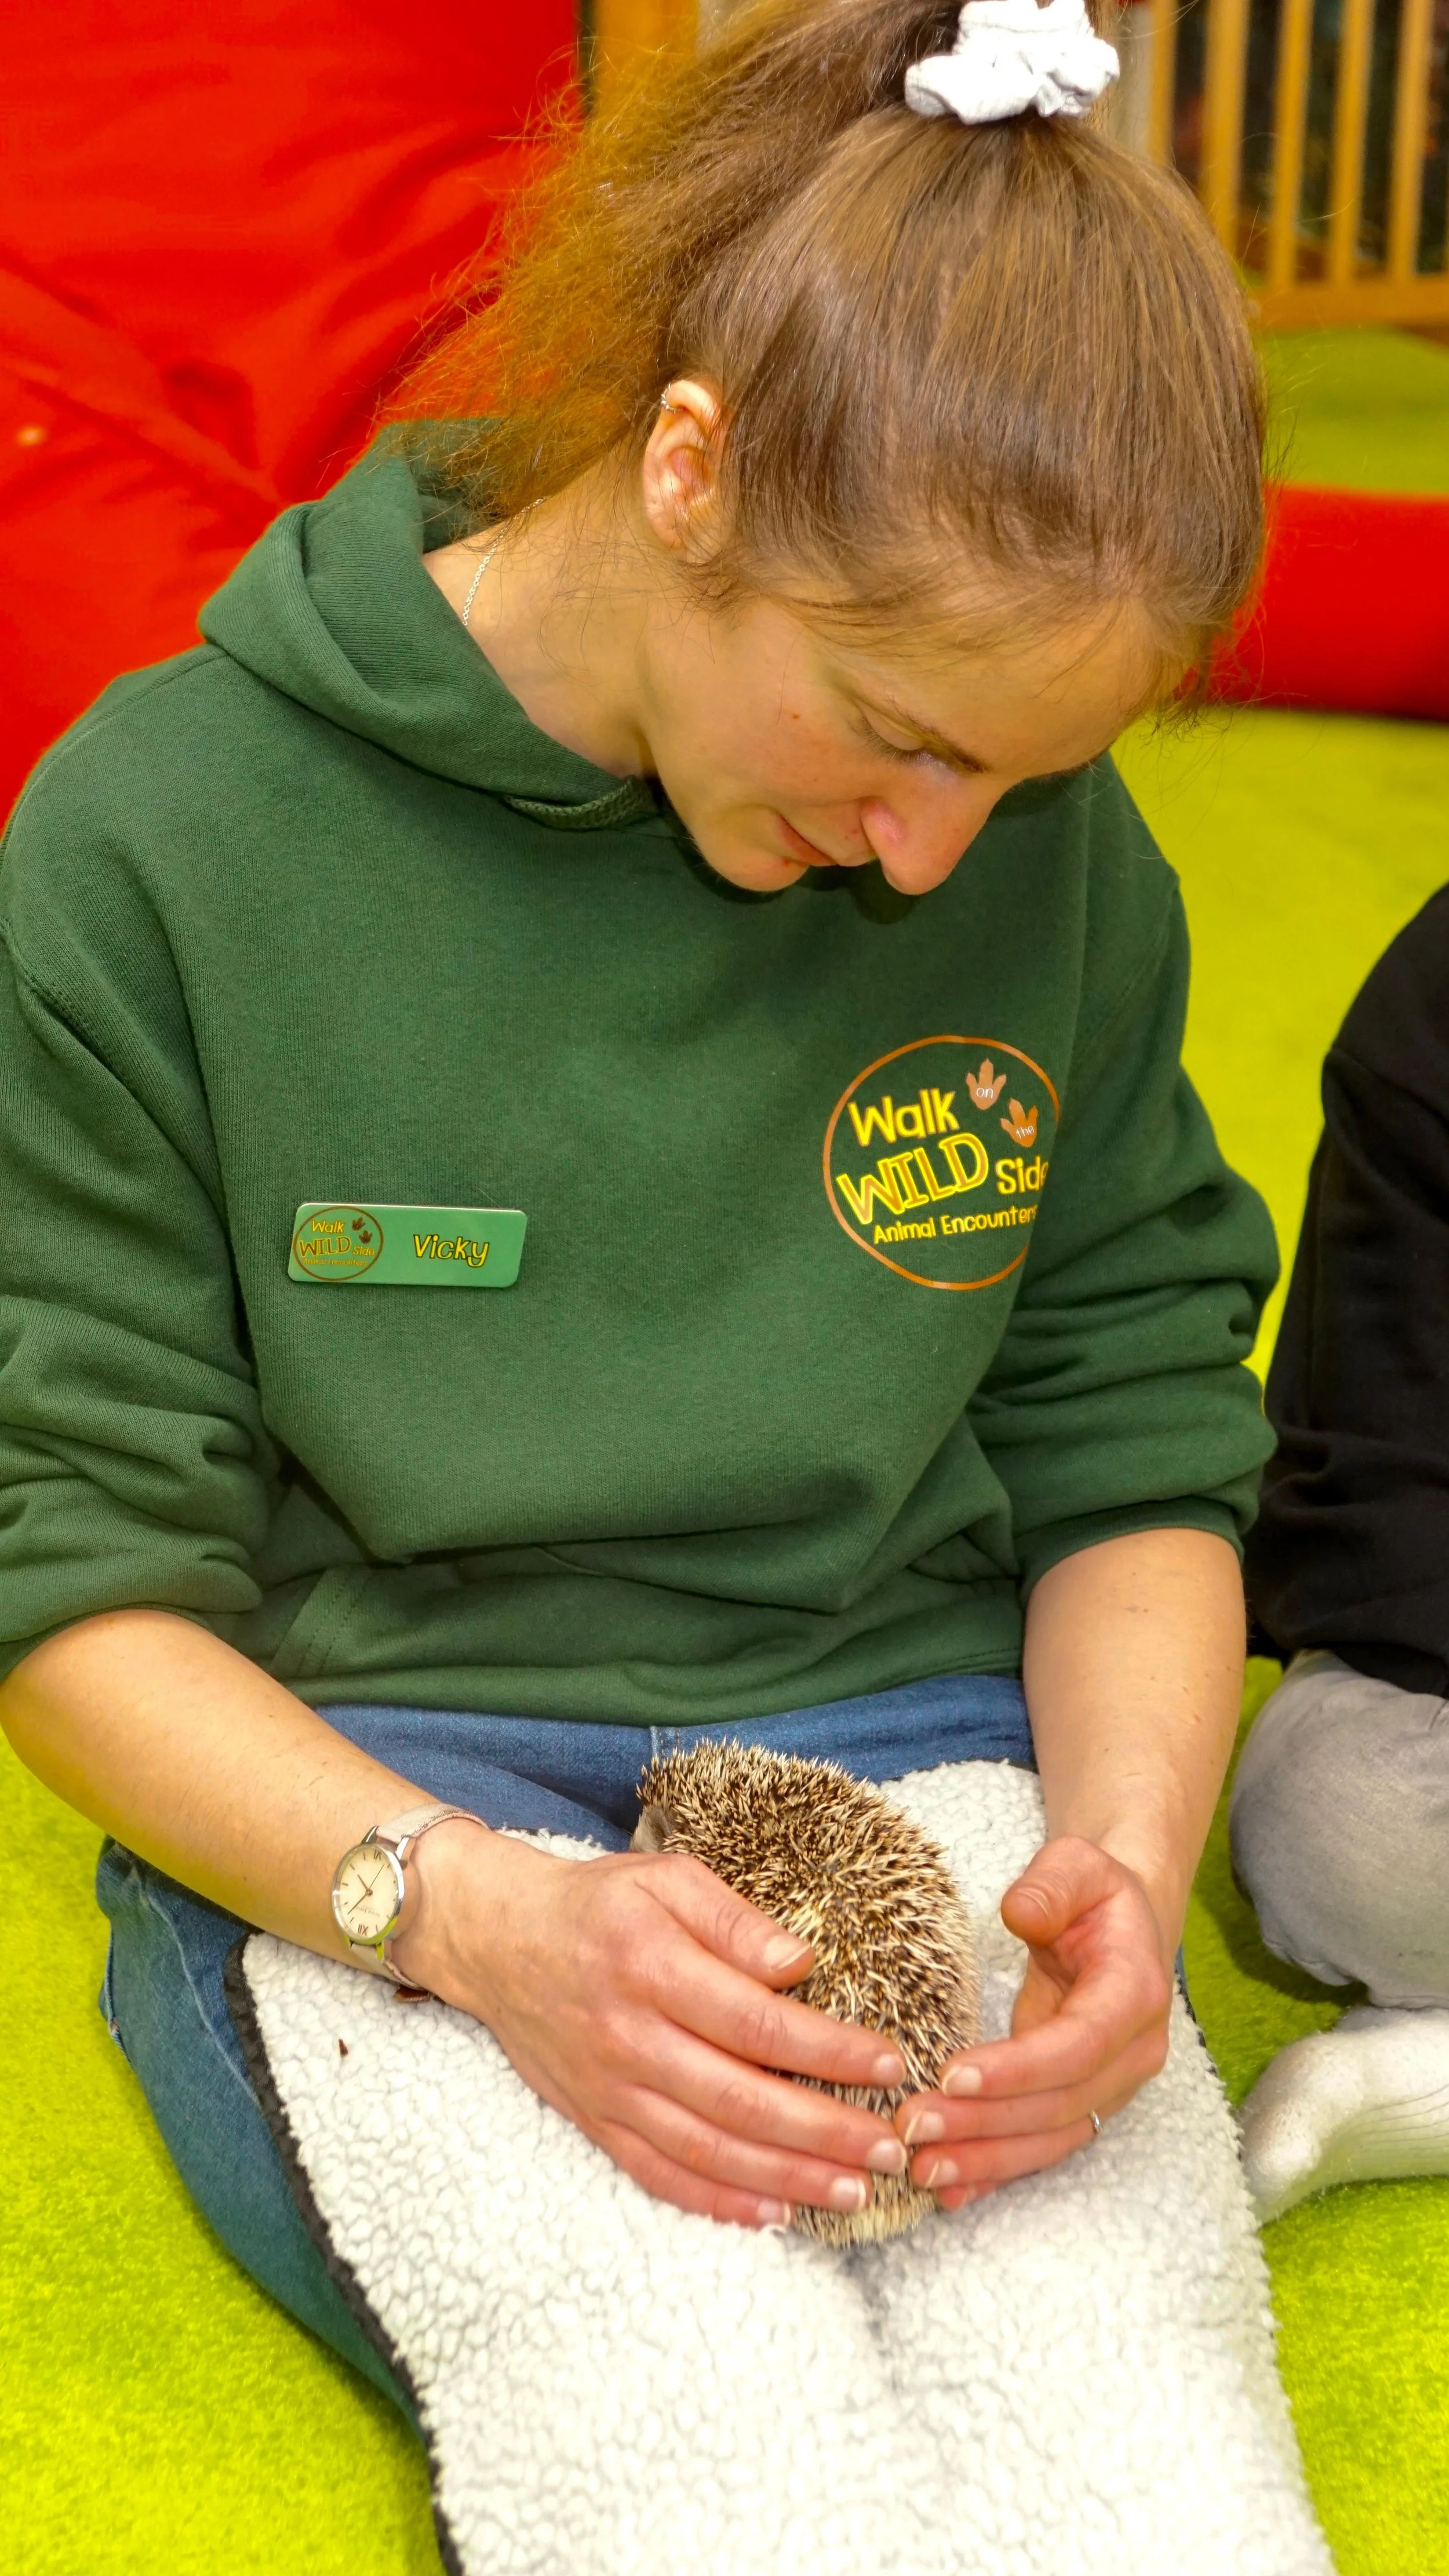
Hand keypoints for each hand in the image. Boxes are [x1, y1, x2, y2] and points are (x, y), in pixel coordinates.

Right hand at [398, 1827, 910, 2229]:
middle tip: (895, 2146)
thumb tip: (801, 1963)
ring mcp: (610, 2088)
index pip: (757, 2022)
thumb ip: (734, 1920)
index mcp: (653, 1966)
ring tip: (854, 2189)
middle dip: (826, 2130)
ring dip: (787, 2176)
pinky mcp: (596, 2121)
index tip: (889, 2062)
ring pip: (708, 2149)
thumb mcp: (667, 1878)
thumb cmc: (600, 1904)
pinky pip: (660, 2174)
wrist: (500, 1941)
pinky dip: (719, 2202)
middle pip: (741, 2099)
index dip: (828, 2049)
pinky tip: (774, 2215)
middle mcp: (630, 2037)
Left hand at [892, 1835, 1172, 2210]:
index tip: (952, 2075)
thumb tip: (1020, 1913)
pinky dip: (996, 2171)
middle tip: (912, 2128)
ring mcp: (1111, 2086)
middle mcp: (1132, 2053)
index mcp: (1135, 1994)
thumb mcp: (1077, 1865)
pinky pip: (1041, 2146)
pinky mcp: (1083, 2102)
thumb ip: (1052, 1885)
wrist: (1127, 1925)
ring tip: (919, 2168)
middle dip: (985, 2123)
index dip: (1018, 2069)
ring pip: (1050, 2138)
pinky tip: (948, 2191)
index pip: (1078, 2045)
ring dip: (986, 2159)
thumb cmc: (1095, 1893)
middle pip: (1059, 2104)